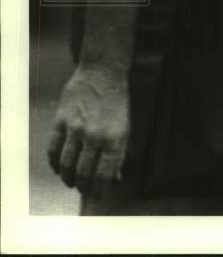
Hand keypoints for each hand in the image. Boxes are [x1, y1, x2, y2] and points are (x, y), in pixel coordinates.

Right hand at [47, 64, 129, 196]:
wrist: (103, 72)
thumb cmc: (117, 102)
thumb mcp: (126, 126)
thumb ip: (120, 152)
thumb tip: (116, 179)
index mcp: (116, 137)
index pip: (105, 174)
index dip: (100, 189)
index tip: (98, 194)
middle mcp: (95, 135)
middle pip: (83, 173)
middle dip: (83, 186)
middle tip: (83, 190)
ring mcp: (76, 128)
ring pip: (66, 165)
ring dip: (67, 178)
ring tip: (71, 181)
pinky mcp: (60, 121)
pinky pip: (53, 150)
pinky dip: (54, 163)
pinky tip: (59, 167)